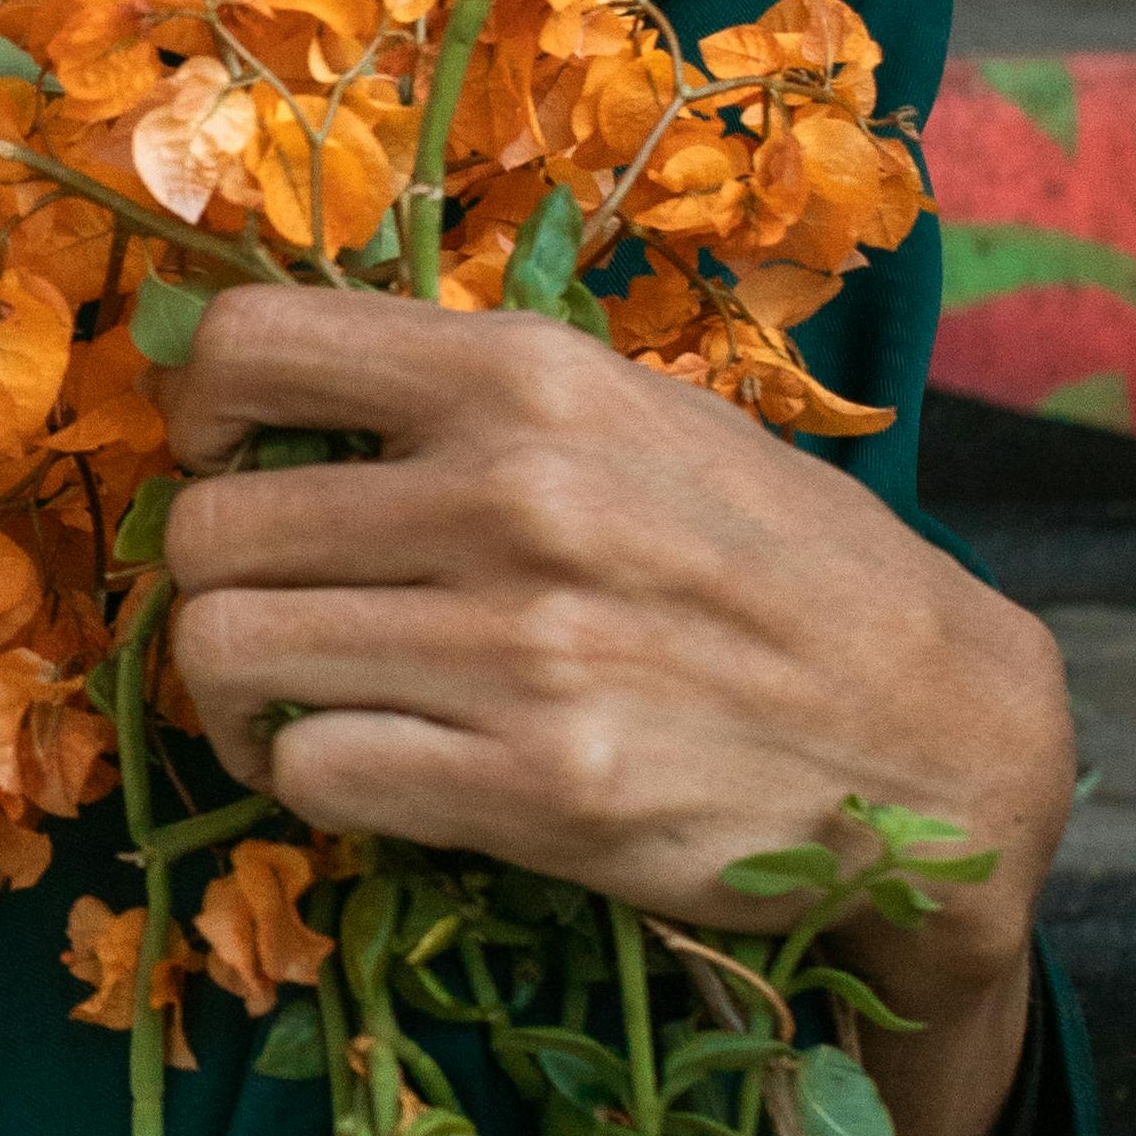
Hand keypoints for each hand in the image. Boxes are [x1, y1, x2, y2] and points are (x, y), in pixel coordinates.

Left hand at [157, 293, 1073, 1135]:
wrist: (937, 734)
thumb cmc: (771, 568)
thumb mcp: (638, 421)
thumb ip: (472, 406)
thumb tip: (273, 403)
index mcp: (529, 380)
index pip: (249, 350)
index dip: (198, 417)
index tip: (229, 465)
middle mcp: (514, 496)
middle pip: (207, 532)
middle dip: (213, 585)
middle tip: (275, 616)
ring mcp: (523, 647)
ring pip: (227, 655)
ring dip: (234, 697)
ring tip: (296, 704)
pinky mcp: (537, 785)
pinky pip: (309, 771)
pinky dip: (307, 778)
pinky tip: (366, 769)